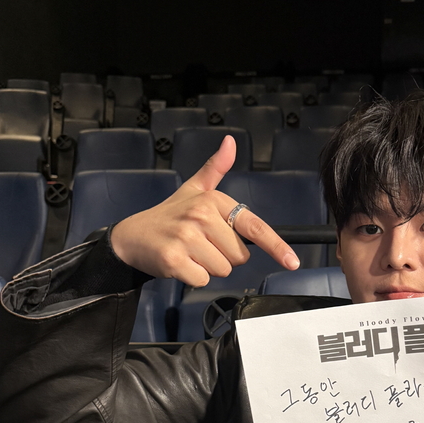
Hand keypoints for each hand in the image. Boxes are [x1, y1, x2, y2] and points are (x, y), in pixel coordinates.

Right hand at [110, 135, 299, 285]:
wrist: (131, 236)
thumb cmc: (169, 216)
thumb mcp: (193, 189)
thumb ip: (215, 168)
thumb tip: (231, 142)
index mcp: (212, 201)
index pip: (253, 226)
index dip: (276, 246)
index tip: (291, 261)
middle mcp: (201, 216)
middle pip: (240, 256)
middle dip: (225, 256)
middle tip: (202, 245)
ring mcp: (187, 238)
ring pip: (223, 269)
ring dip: (209, 267)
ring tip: (190, 253)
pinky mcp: (175, 260)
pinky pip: (203, 280)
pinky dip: (194, 278)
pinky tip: (181, 263)